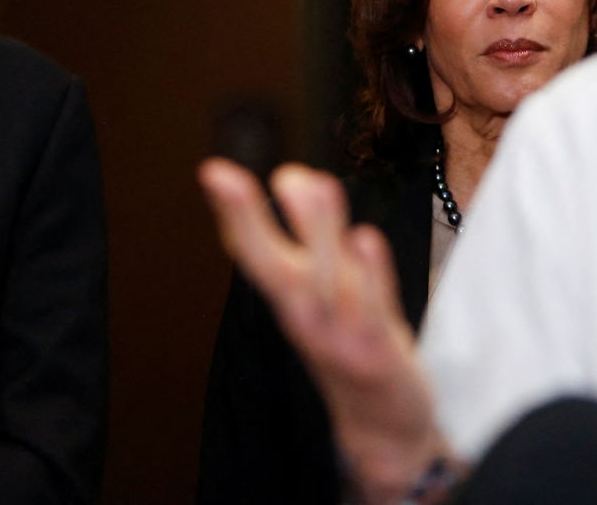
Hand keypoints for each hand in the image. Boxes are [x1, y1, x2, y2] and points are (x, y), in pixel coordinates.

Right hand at [199, 158, 454, 501]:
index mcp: (291, 302)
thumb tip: (297, 177)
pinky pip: (375, 309)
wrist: (383, 426)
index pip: (253, 255)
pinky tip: (364, 237)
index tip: (213, 171)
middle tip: (224, 176)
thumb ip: (312, 240)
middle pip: (272, 268)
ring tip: (303, 182)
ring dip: (314, 233)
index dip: (234, 214)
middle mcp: (307, 317)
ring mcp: (342, 336)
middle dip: (249, 222)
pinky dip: (370, 276)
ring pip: (323, 281)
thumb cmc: (351, 345)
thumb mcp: (320, 295)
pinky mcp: (380, 351)